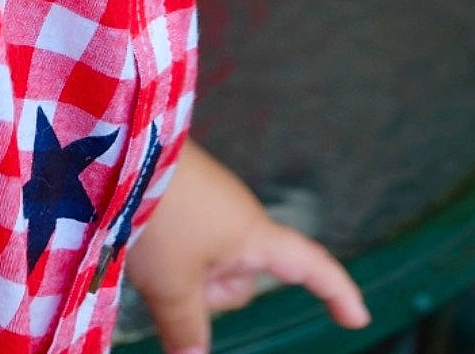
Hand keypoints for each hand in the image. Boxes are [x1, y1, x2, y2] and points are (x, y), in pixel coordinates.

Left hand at [125, 139, 368, 353]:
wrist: (117, 145)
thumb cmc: (156, 212)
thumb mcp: (170, 283)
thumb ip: (188, 329)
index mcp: (253, 235)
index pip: (309, 265)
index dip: (335, 291)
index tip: (357, 318)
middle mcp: (240, 217)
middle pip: (241, 281)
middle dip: (210, 294)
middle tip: (171, 276)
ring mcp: (212, 203)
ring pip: (209, 266)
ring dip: (185, 274)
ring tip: (151, 249)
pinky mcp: (186, 193)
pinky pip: (190, 243)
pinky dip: (172, 254)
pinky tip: (144, 241)